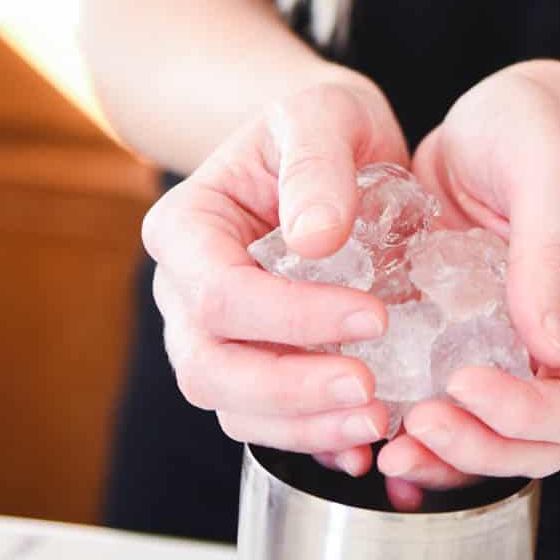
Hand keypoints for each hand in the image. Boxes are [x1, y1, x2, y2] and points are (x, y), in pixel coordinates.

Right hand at [142, 75, 409, 476]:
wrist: (330, 149)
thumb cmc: (320, 125)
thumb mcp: (323, 113)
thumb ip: (317, 164)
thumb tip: (314, 238)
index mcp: (185, 229)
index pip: (219, 294)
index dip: (291, 318)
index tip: (372, 317)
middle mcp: (183, 293)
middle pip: (209, 368)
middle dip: (289, 391)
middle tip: (369, 393)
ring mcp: (212, 337)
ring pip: (233, 407)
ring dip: (302, 427)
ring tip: (377, 421)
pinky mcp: (253, 367)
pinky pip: (266, 423)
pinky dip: (311, 441)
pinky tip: (363, 446)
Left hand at [378, 64, 559, 504]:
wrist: (495, 117)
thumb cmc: (536, 128)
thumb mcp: (548, 170)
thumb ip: (550, 252)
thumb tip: (550, 349)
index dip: (526, 413)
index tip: (463, 383)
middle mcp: (557, 345)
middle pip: (539, 443)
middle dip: (479, 447)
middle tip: (415, 426)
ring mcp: (507, 350)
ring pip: (493, 441)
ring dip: (446, 458)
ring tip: (388, 446)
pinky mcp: (457, 343)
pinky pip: (448, 410)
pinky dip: (418, 434)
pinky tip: (376, 429)